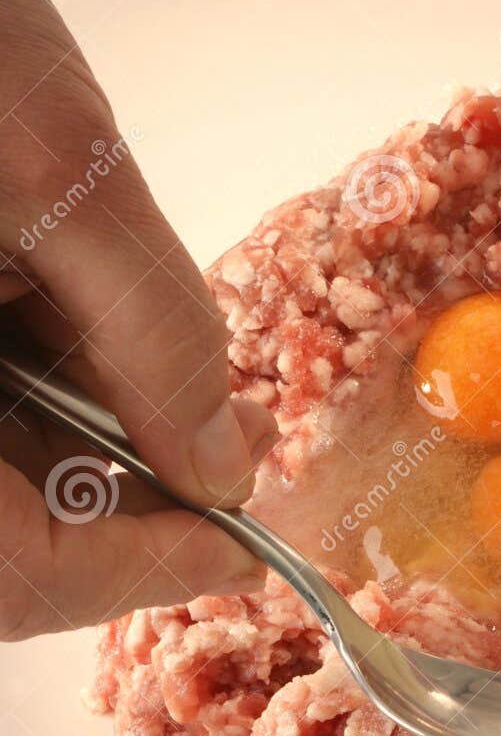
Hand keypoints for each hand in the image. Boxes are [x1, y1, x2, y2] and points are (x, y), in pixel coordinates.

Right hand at [0, 0, 276, 638]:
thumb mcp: (46, 162)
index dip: (140, 573)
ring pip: (5, 482)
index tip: (242, 546)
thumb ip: (146, 325)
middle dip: (129, 506)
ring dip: (97, 448)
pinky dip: (50, 391)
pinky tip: (99, 338)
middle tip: (226, 452)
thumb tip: (220, 463)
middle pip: (12, 542)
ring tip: (183, 394)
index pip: (19, 573)